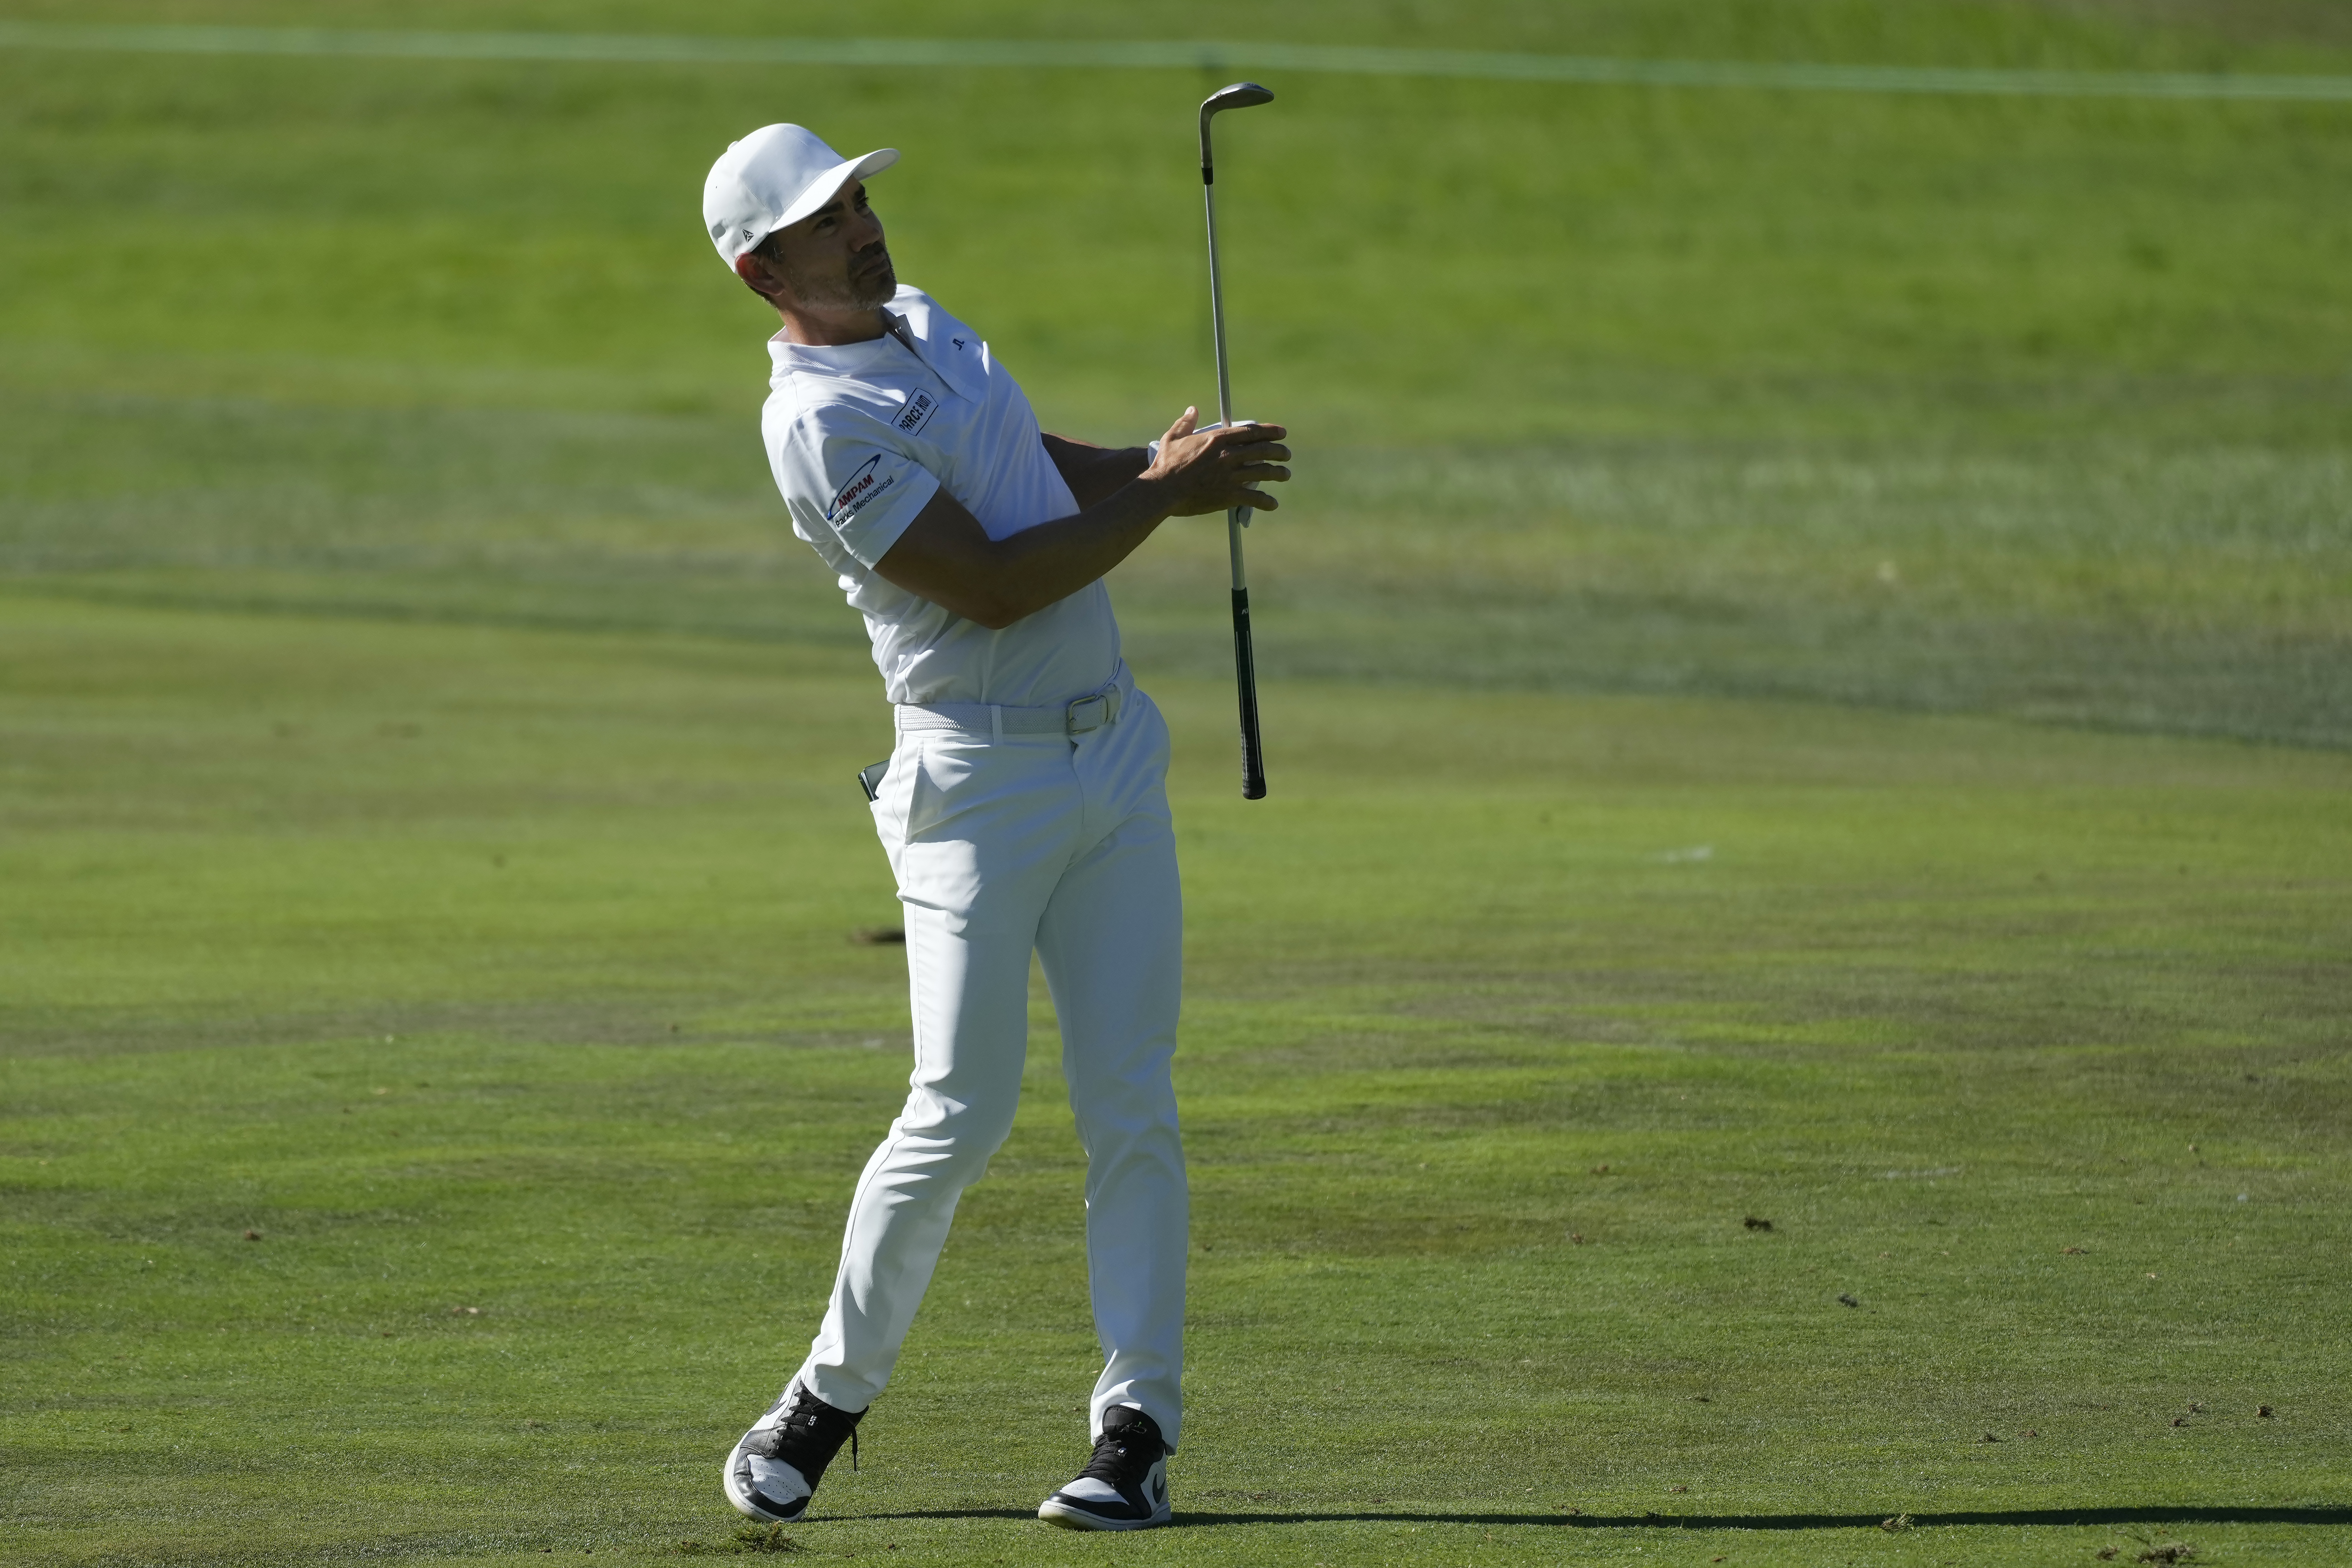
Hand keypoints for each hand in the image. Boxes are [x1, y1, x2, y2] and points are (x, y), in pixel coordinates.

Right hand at [1143, 407, 1290, 516]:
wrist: (1162, 490)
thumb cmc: (1165, 464)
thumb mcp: (1173, 438)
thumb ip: (1185, 422)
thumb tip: (1192, 409)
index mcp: (1218, 439)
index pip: (1252, 432)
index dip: (1271, 432)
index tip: (1282, 433)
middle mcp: (1229, 455)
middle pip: (1264, 450)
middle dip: (1280, 452)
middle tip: (1287, 455)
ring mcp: (1230, 475)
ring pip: (1264, 472)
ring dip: (1278, 473)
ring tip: (1285, 475)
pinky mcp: (1229, 495)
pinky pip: (1255, 498)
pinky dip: (1266, 501)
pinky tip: (1273, 504)